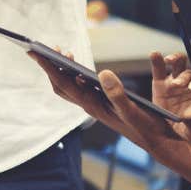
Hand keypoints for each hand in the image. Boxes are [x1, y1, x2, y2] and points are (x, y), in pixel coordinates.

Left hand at [28, 51, 182, 159]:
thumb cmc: (145, 127)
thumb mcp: (132, 110)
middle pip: (61, 84)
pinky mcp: (103, 104)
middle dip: (51, 66)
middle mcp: (89, 105)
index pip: (63, 83)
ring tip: (63, 53)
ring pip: (71, 86)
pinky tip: (81, 69)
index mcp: (92, 105)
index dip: (47, 67)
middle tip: (46, 48)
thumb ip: (117, 93)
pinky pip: (83, 88)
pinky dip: (77, 75)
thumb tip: (102, 72)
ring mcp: (95, 105)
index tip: (33, 52)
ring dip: (63, 70)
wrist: (157, 141)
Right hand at [149, 51, 190, 148]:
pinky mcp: (160, 84)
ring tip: (168, 61)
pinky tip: (154, 55)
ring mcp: (175, 82)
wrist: (175, 138)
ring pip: (178, 63)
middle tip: (178, 85)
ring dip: (174, 59)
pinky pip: (159, 68)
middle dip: (186, 75)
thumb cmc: (190, 134)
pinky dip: (157, 60)